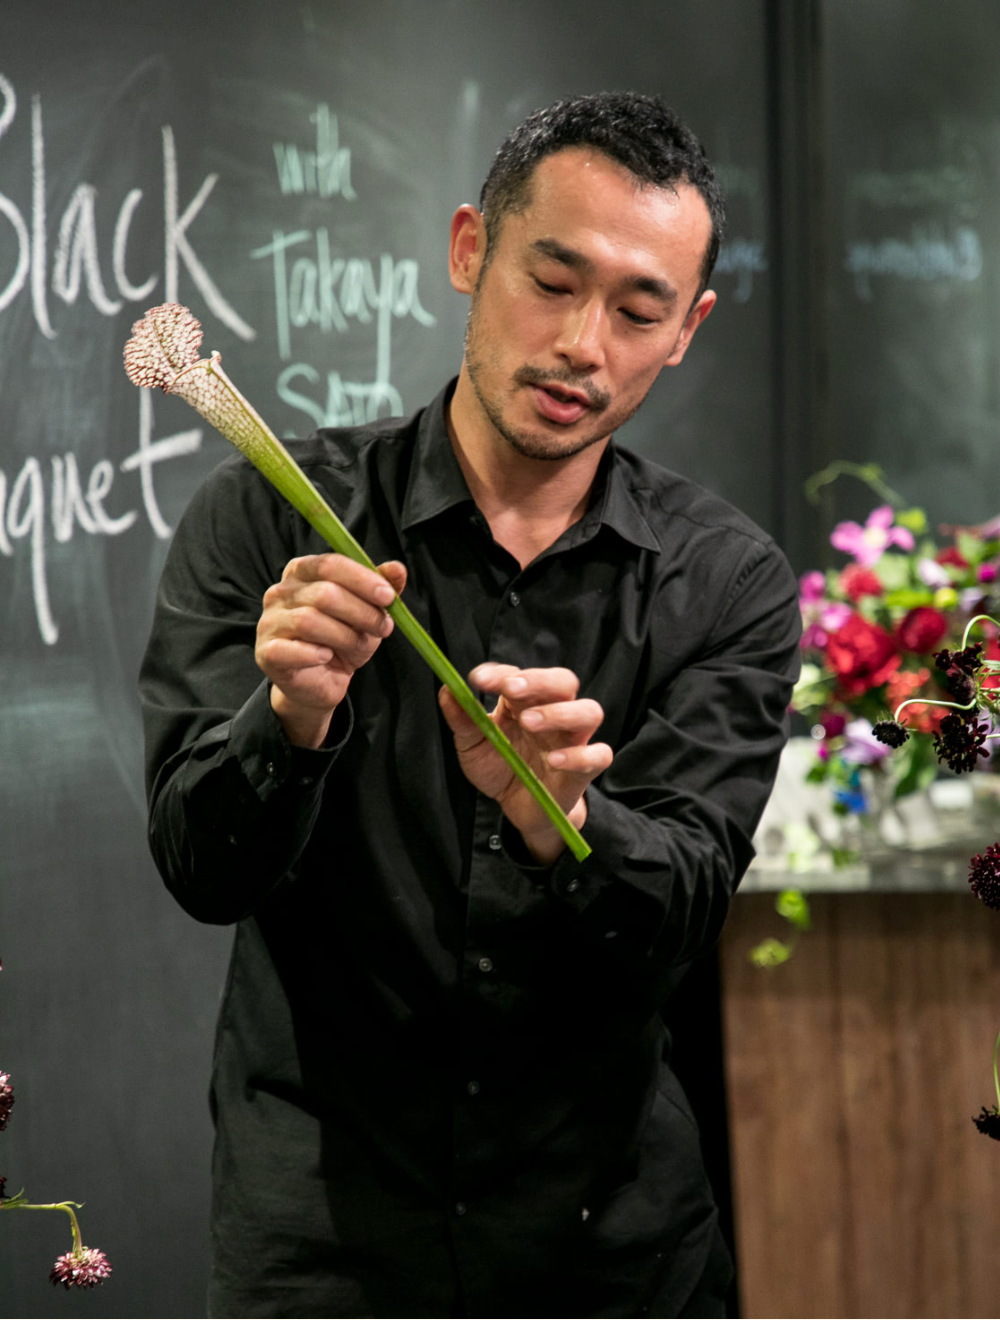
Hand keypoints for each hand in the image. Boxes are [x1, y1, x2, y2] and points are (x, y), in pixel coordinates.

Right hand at [256, 554, 406, 747]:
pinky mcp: (266, 652)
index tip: (388, 597)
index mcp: (302, 572)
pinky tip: (328, 657)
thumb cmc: (342, 640)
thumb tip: (398, 569)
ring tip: (359, 646)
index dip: (362, 579)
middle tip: (383, 627)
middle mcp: (280, 592)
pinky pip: (288, 650)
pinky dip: (313, 654)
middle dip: (361, 612)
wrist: (322, 682)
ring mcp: (270, 622)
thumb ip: (381, 588)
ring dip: (345, 636)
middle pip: (324, 593)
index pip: (331, 564)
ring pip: (310, 621)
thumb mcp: (367, 612)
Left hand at [438, 662, 612, 863]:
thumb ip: (462, 720)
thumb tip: (447, 690)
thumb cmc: (500, 767)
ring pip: (588, 711)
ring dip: (559, 712)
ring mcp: (573, 739)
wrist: (518, 809)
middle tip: (510, 690)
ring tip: (530, 723)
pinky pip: (598, 755)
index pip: (520, 676)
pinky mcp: (586, 768)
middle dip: (538, 681)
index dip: (500, 674)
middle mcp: (554, 712)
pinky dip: (579, 755)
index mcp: (525, 701)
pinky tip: (554, 760)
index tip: (477, 680)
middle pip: (563, 681)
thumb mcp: (472, 746)